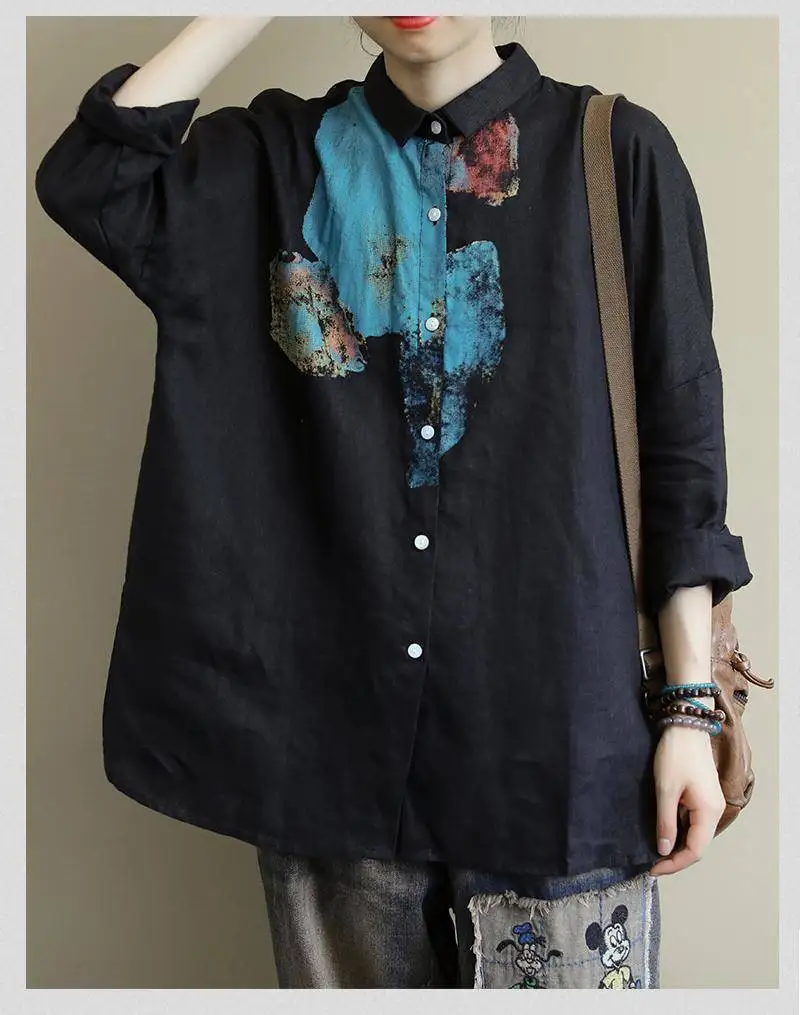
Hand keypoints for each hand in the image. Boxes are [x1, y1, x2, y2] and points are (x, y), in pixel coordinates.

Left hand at [648, 723, 725, 875]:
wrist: (686, 726)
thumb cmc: (676, 756)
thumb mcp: (666, 790)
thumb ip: (665, 821)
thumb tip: (663, 849)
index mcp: (708, 812)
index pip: (695, 850)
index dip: (674, 863)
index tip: (653, 869)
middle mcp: (714, 811)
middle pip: (697, 845)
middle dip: (676, 857)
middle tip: (652, 863)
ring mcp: (710, 803)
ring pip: (695, 834)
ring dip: (677, 844)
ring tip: (655, 850)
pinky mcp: (703, 796)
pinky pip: (693, 821)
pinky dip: (679, 830)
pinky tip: (664, 831)